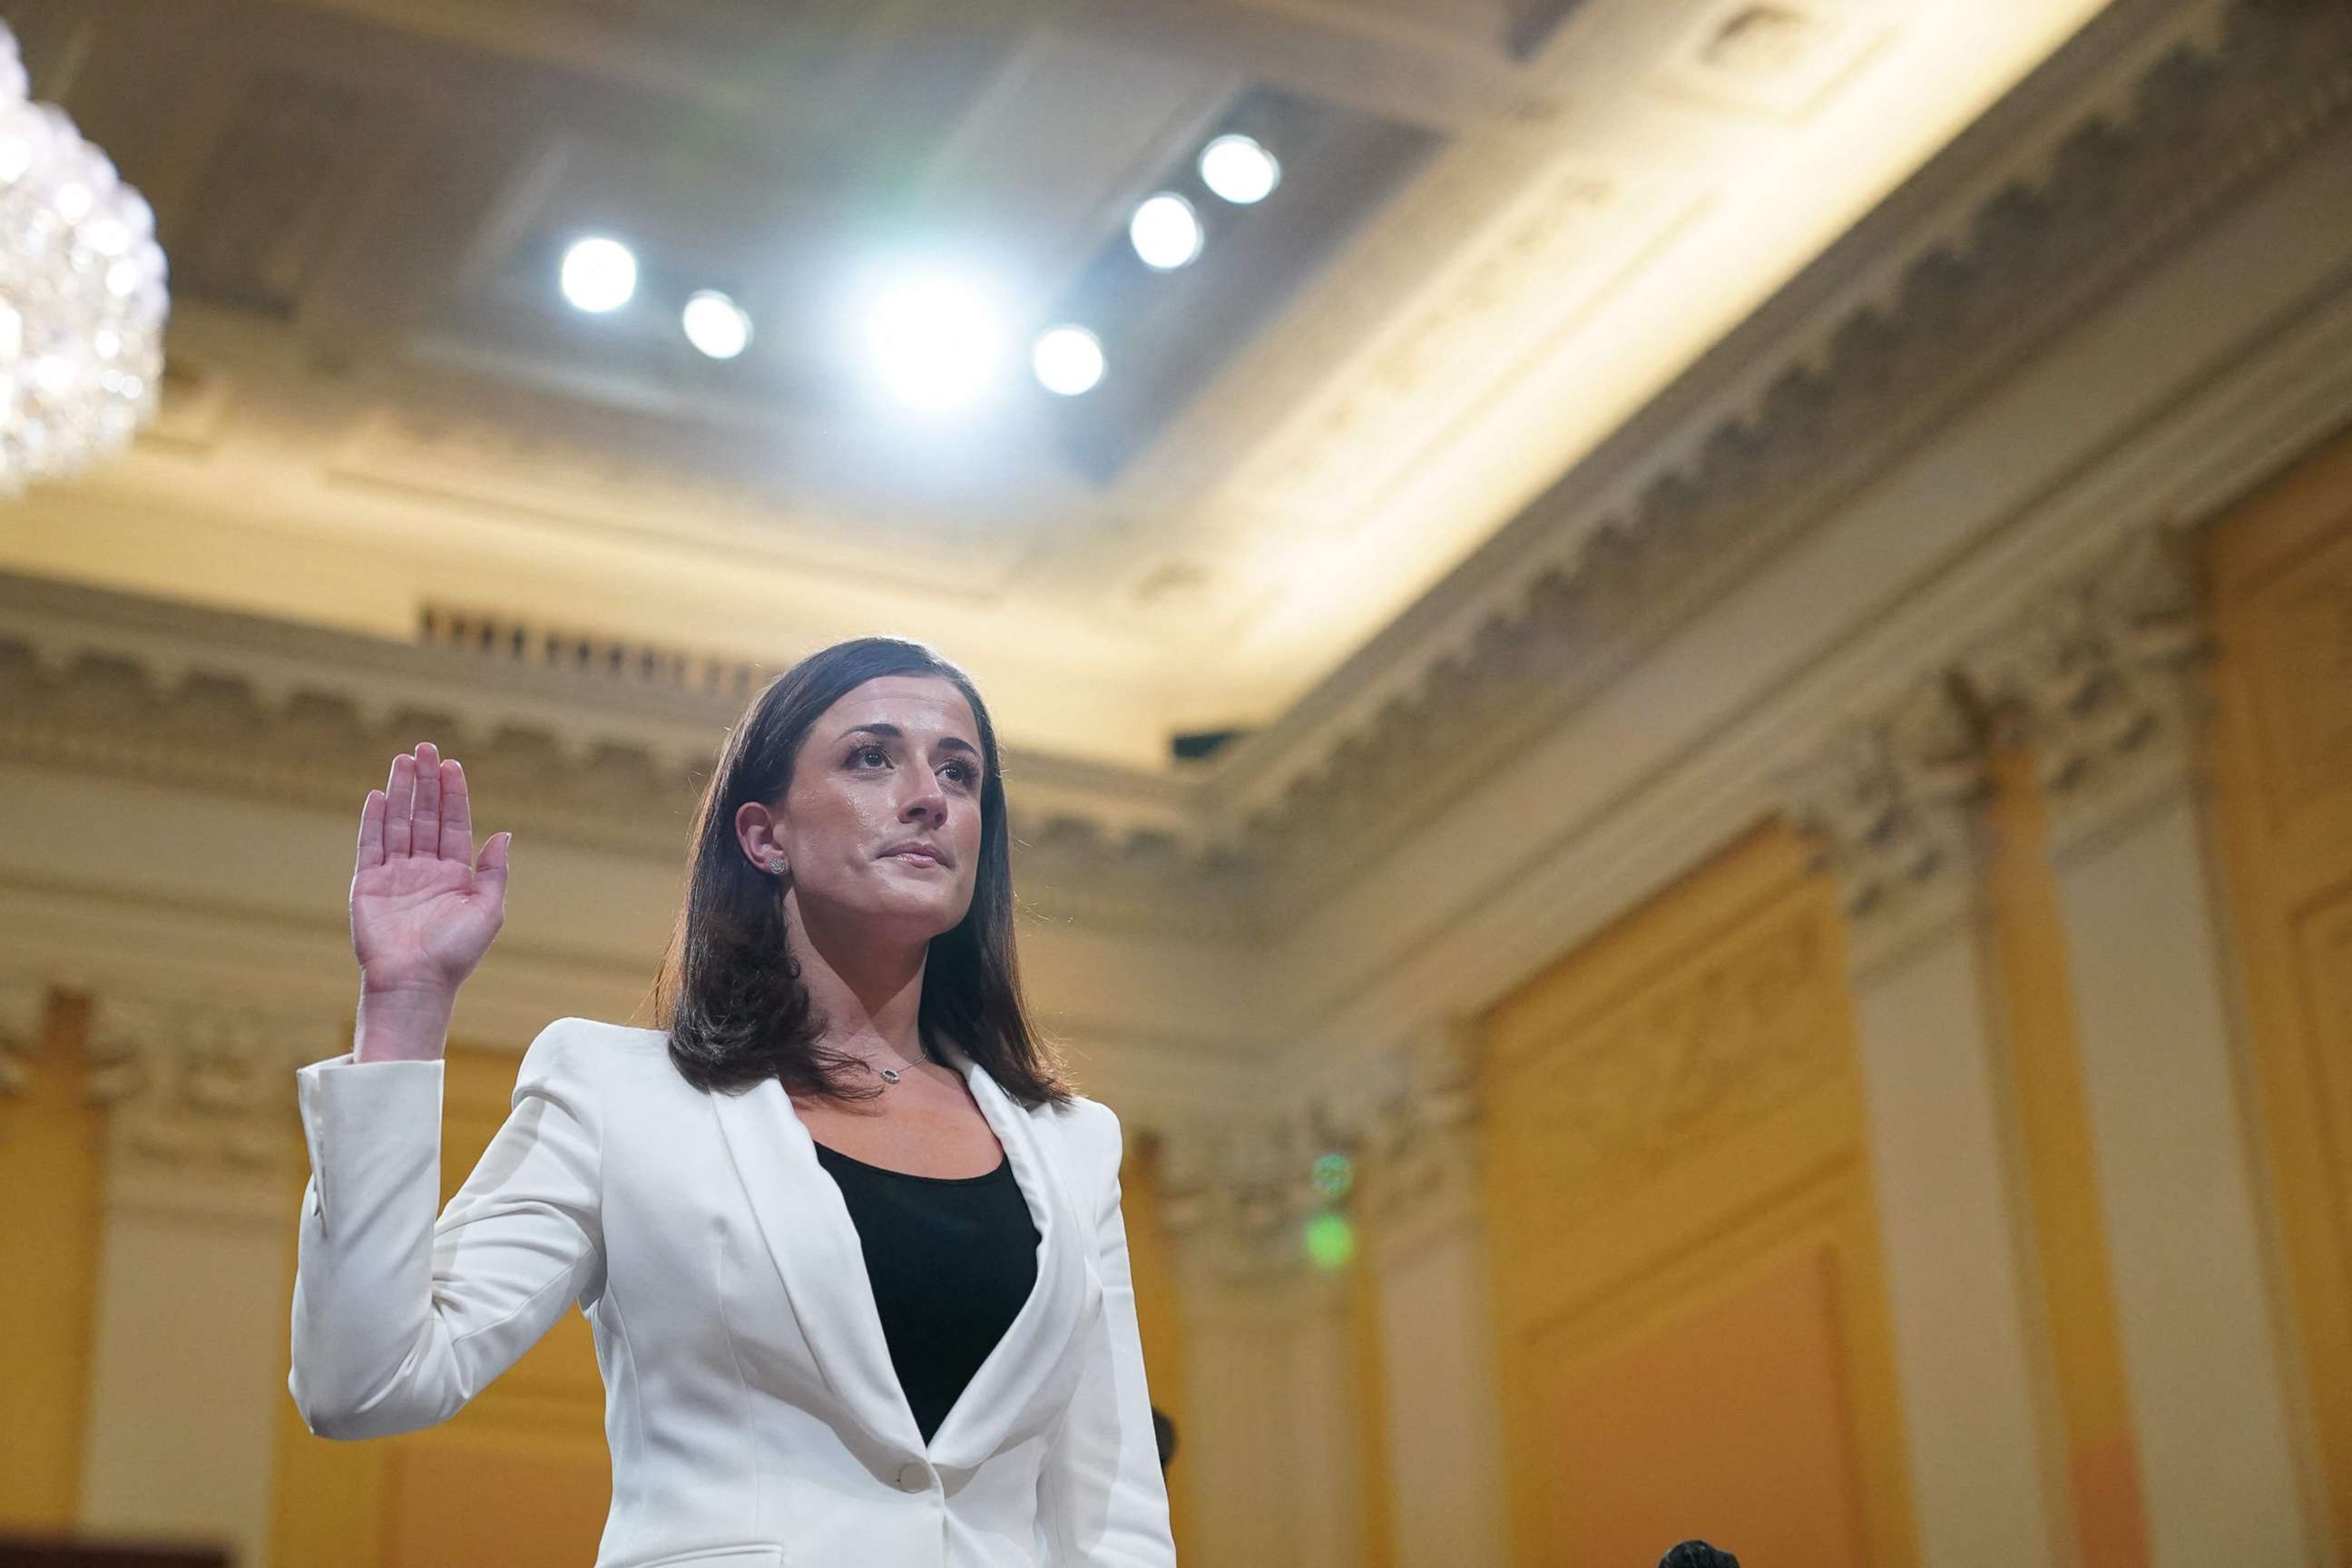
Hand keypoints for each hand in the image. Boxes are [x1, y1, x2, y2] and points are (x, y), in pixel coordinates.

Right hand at [350, 742, 510, 1002]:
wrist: (415, 982)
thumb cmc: (456, 953)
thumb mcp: (489, 910)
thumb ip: (494, 870)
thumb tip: (504, 833)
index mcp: (455, 875)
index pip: (454, 824)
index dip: (454, 794)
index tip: (454, 765)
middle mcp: (425, 870)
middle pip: (425, 815)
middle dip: (426, 782)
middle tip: (426, 748)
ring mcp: (395, 875)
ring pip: (399, 823)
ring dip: (401, 791)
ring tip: (403, 759)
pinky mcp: (369, 884)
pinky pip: (370, 845)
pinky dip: (374, 820)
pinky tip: (379, 794)